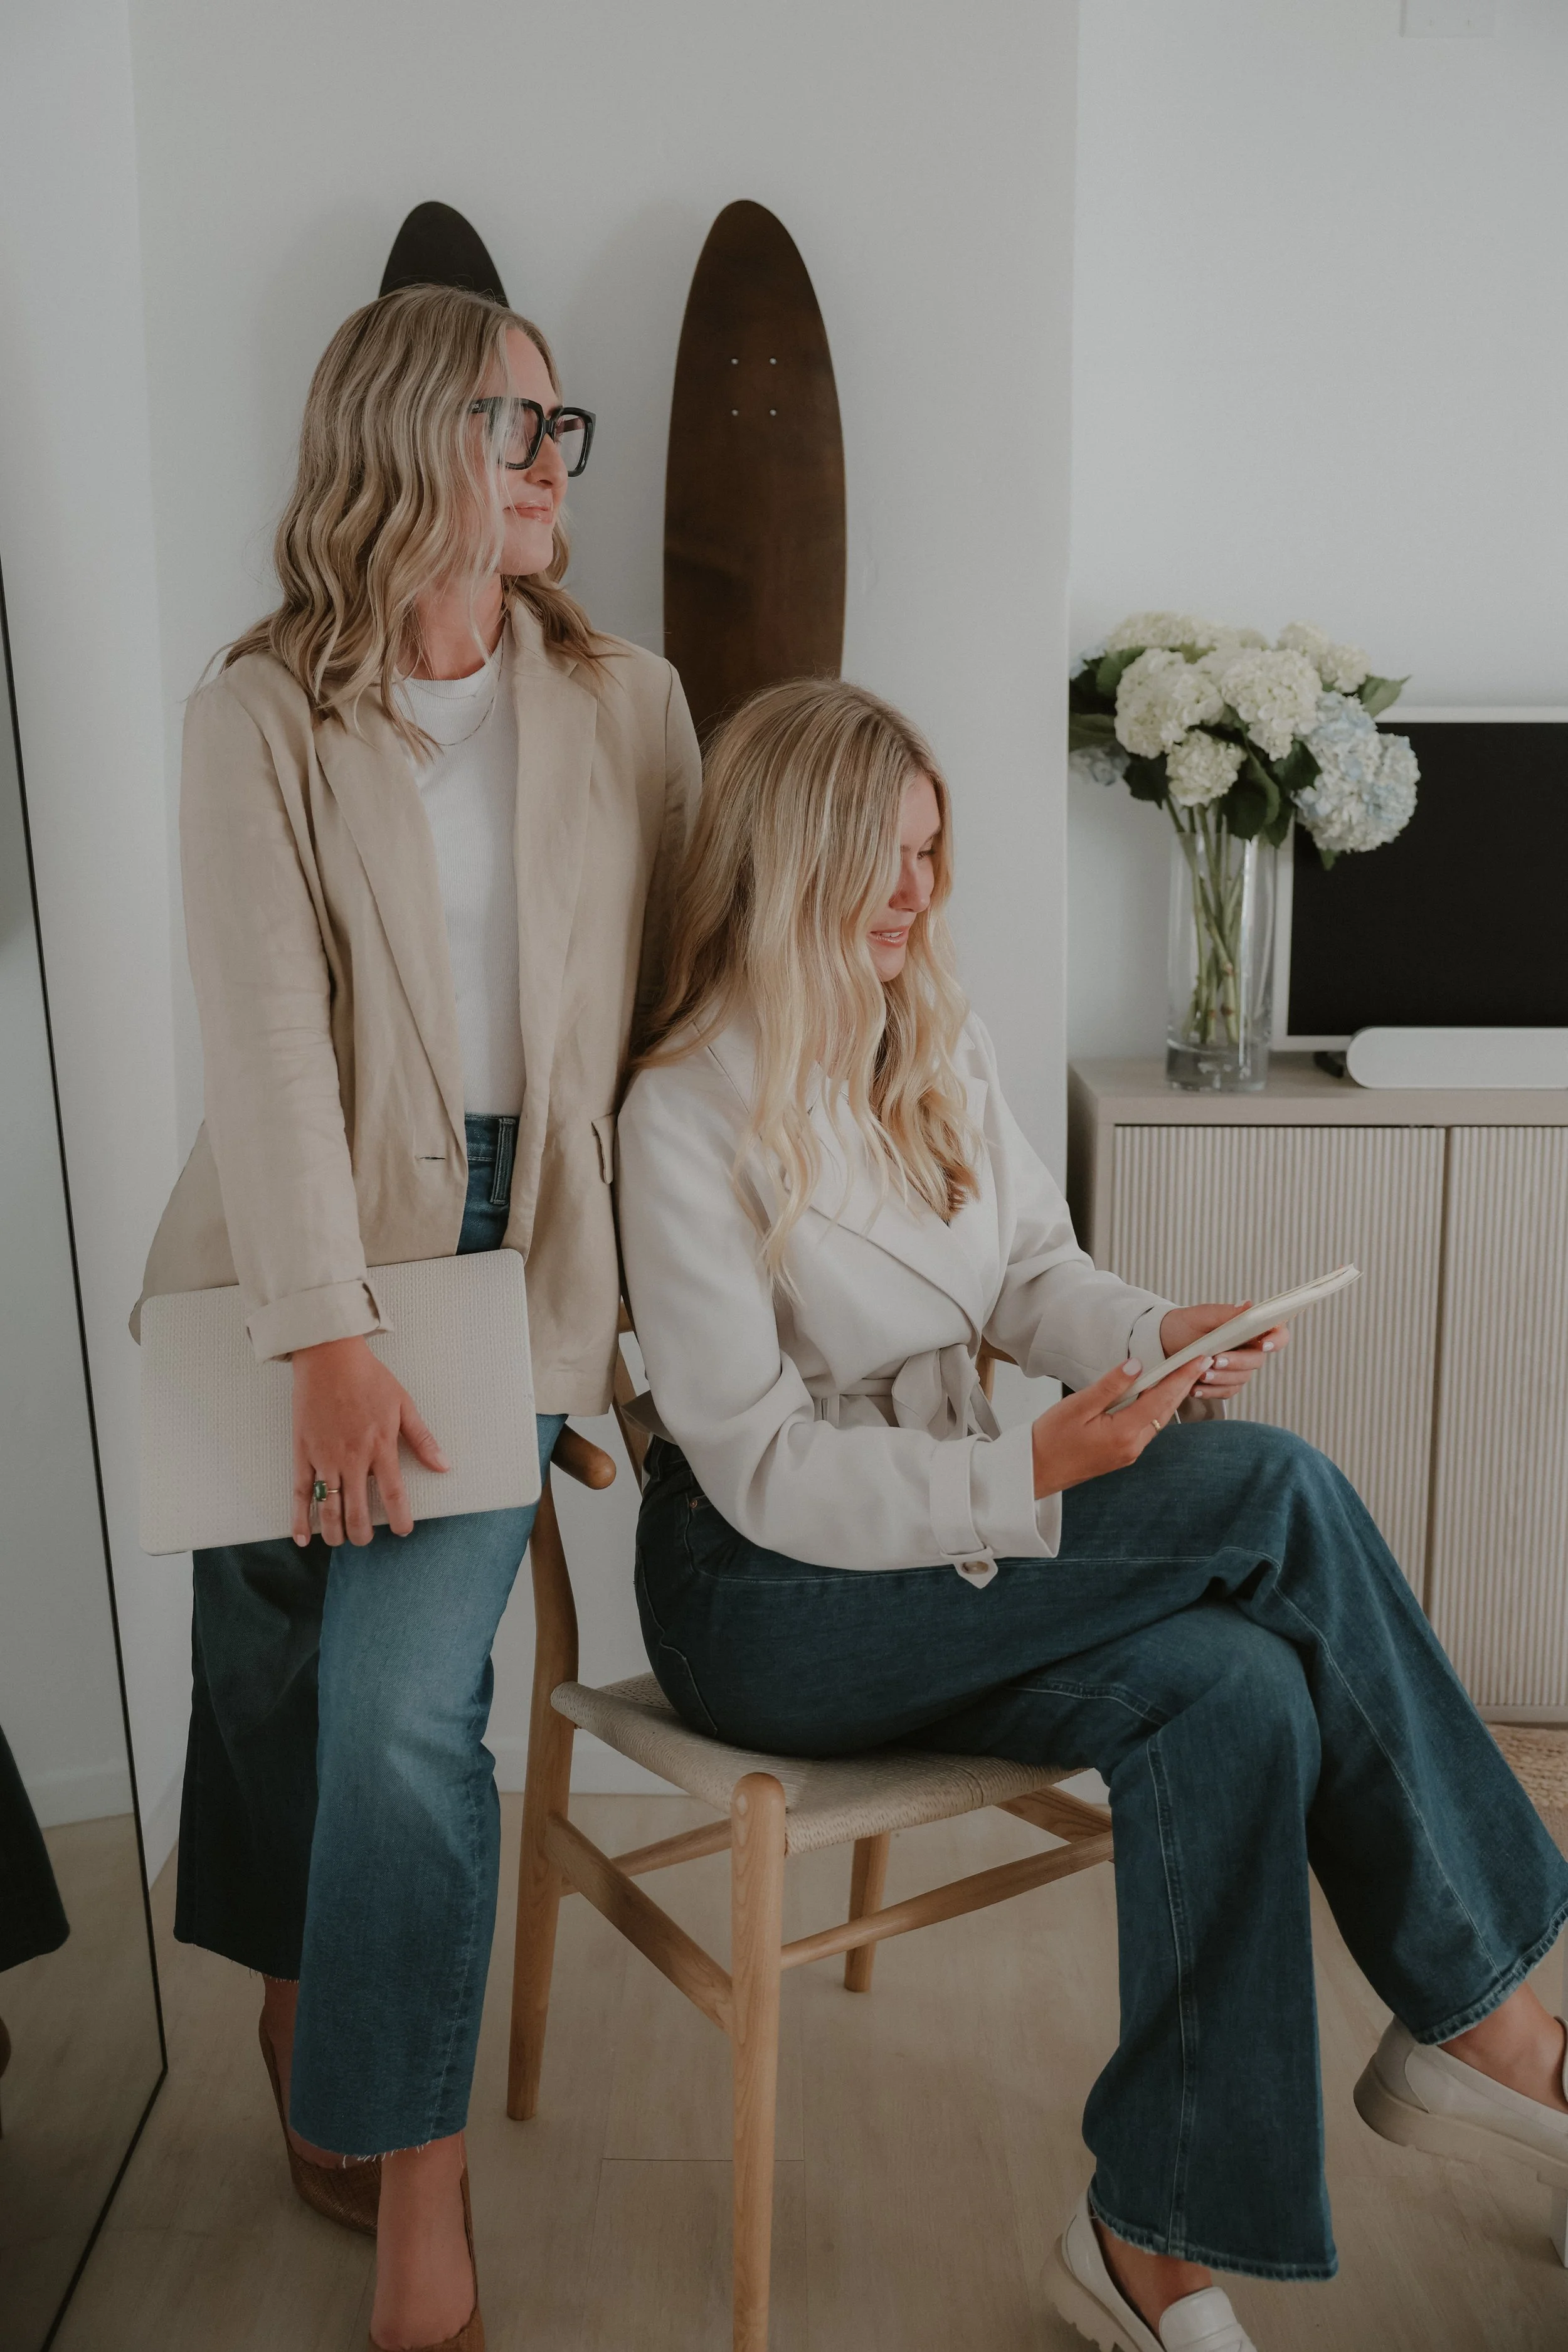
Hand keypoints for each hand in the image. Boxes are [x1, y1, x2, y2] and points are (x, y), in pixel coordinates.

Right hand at [291, 1335, 448, 1547]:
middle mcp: (353, 1458)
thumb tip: (444, 1466)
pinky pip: (300, 1493)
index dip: (399, 1519)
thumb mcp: (404, 1405)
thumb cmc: (369, 1379)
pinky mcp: (303, 1453)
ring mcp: (325, 1458)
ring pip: (329, 1508)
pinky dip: (299, 1519)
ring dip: (335, 1533)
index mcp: (381, 1447)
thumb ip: (422, 1439)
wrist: (330, 1358)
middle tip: (366, 1538)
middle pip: (358, 1511)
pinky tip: (303, 1538)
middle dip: (363, 1533)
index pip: (393, 1495)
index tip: (402, 1531)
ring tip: (340, 1540)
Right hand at [1030, 1353, 1212, 1500]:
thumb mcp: (1077, 1406)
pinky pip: (1147, 1428)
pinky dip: (1156, 1409)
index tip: (1199, 1359)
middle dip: (1184, 1385)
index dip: (1181, 1377)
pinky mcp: (1122, 1454)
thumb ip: (1110, 1386)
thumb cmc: (1050, 1439)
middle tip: (1201, 1362)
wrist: (1035, 1471)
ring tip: (1184, 1374)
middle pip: (1165, 1410)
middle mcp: (1132, 1446)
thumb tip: (1136, 1365)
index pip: (1161, 1399)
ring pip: (1158, 1420)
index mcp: (1123, 1433)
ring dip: (1172, 1397)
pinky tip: (1156, 1396)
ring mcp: (1129, 1453)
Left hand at [1159, 1301, 1288, 1402]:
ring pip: (1241, 1378)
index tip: (1265, 1345)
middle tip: (1216, 1360)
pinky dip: (1211, 1391)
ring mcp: (1239, 1368)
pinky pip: (1226, 1391)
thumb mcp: (1202, 1315)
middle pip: (1256, 1360)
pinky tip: (1195, 1387)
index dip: (1277, 1340)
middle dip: (1236, 1362)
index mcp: (1249, 1328)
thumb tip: (1248, 1306)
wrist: (1165, 1342)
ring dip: (1221, 1378)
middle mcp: (1249, 1348)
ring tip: (1201, 1374)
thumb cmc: (1186, 1324)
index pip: (1277, 1333)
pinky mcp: (1226, 1383)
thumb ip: (1225, 1313)